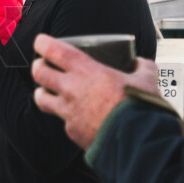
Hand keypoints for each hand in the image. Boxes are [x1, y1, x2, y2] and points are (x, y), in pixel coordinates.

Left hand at [31, 34, 158, 149]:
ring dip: (41, 92)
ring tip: (46, 91)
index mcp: (87, 72)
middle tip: (42, 65)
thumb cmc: (141, 107)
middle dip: (37, 66)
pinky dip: (68, 118)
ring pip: (41, 98)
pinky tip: (77, 117)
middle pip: (39, 73)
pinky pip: (63, 121)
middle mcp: (71, 90)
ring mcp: (68, 112)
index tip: (40, 42)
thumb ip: (142, 67)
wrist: (138, 141)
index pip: (54, 51)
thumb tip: (140, 63)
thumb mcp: (146, 80)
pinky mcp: (71, 131)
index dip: (43, 44)